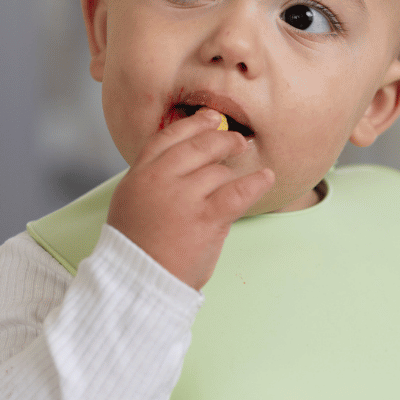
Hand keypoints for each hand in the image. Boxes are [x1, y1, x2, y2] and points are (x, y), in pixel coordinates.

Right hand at [106, 109, 274, 288]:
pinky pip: (239, 191)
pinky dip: (256, 183)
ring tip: (245, 172)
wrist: (139, 280)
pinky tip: (266, 177)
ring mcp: (184, 198)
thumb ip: (154, 177)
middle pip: (198, 145)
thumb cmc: (138, 246)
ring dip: (234, 172)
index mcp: (140, 173)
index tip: (211, 119)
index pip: (169, 136)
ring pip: (219, 170)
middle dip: (222, 139)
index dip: (194, 124)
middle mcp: (160, 179)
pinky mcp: (207, 218)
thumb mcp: (132, 201)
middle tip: (237, 141)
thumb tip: (184, 160)